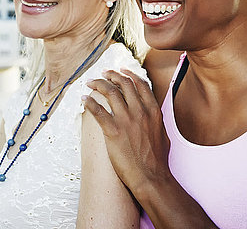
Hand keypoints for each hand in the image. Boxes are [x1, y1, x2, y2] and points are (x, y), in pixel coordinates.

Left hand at [83, 69, 171, 195]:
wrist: (151, 176)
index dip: (129, 74)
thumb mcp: (163, 133)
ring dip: (98, 84)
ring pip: (110, 93)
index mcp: (153, 110)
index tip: (122, 71)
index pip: (140, 84)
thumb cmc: (157, 159)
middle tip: (103, 73)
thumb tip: (151, 112)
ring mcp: (126, 120)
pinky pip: (98, 111)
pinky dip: (89, 103)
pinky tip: (83, 99)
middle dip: (112, 75)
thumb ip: (155, 119)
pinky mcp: (113, 131)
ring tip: (90, 82)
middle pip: (124, 84)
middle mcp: (140, 111)